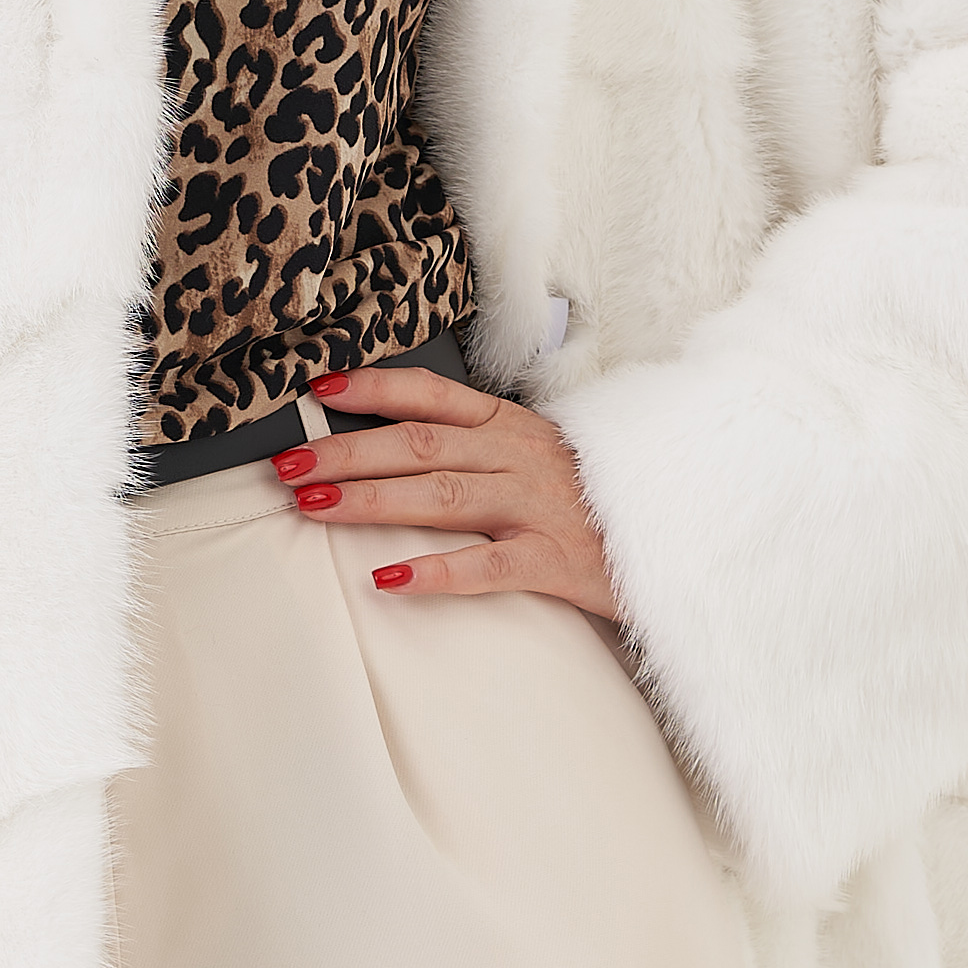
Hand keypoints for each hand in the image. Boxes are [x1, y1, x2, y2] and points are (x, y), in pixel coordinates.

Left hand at [270, 362, 622, 624]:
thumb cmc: (599, 502)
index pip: (431, 395)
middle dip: (344, 450)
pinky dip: (434, 572)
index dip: (372, 388)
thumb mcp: (541, 457)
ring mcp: (536, 508)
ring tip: (312, 505)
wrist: (681, 537)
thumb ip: (482, 448)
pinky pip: (486, 566)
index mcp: (513, 427)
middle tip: (286, 464)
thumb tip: (403, 447)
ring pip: (440, 495)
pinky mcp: (554, 561)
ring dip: (369, 499)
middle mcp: (519, 457)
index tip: (317, 391)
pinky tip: (387, 579)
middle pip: (417, 444)